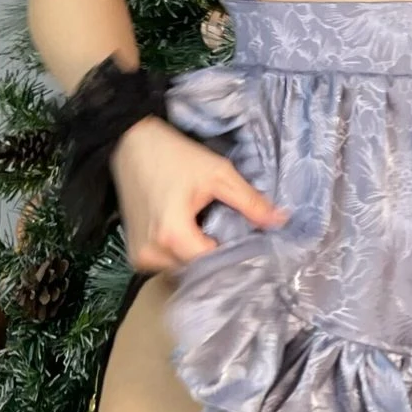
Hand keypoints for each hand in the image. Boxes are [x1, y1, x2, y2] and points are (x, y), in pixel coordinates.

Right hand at [109, 116, 287, 272]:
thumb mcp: (218, 173)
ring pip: (183, 268)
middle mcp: (153, 253)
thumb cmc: (174, 155)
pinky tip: (188, 230)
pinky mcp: (135, 253)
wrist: (131, 143)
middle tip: (227, 230)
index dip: (234, 254)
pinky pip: (167, 262)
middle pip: (198, 269)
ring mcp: (140, 256)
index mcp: (172, 235)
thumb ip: (250, 201)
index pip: (213, 264)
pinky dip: (180, 251)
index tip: (248, 242)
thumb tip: (281, 221)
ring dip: (197, 254)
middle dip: (215, 253)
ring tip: (205, 227)